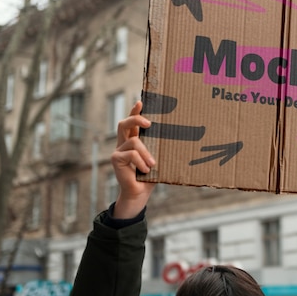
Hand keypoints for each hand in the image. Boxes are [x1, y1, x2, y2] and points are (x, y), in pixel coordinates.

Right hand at [110, 101, 155, 218]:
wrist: (140, 194)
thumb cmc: (150, 176)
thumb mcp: (157, 159)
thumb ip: (160, 149)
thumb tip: (180, 137)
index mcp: (133, 141)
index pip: (132, 122)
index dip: (135, 111)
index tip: (141, 101)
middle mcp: (123, 143)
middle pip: (124, 124)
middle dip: (135, 118)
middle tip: (149, 123)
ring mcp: (118, 151)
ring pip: (133, 141)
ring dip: (146, 153)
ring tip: (153, 164)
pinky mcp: (116, 159)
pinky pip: (131, 154)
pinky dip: (141, 162)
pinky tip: (146, 170)